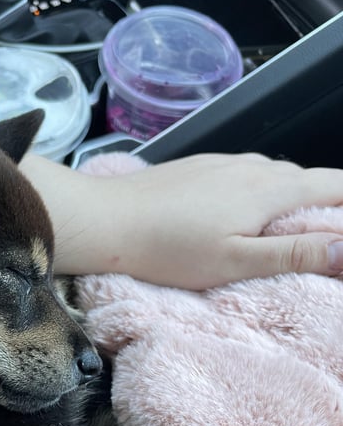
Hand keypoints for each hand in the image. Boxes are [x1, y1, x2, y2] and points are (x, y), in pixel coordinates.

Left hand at [125, 153, 342, 287]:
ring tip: (296, 221)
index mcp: (267, 190)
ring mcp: (222, 163)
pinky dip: (261, 188)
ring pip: (274, 173)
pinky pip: (244, 172)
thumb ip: (293, 253)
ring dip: (293, 193)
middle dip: (327, 200)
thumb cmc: (166, 248)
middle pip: (307, 178)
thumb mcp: (235, 262)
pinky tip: (246, 207)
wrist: (106, 221)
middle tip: (330, 230)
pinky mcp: (198, 167)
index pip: (333, 186)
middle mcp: (250, 167)